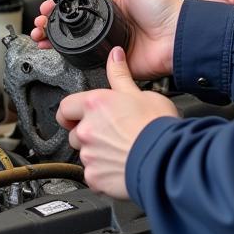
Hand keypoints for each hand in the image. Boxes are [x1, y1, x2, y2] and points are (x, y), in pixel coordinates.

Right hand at [31, 0, 182, 79]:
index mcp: (115, 6)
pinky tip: (60, 55)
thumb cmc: (165, 7)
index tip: (46, 8)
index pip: (80, 6)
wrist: (178, 37)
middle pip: (74, 27)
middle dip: (53, 26)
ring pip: (77, 45)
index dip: (61, 7)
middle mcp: (111, 26)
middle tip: (38, 26)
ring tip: (41, 39)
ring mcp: (111, 45)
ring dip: (57, 42)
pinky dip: (73, 60)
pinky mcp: (115, 63)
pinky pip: (90, 63)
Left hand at [58, 46, 178, 197]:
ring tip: (119, 149)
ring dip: (96, 153)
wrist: (167, 159)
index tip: (77, 115)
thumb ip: (120, 75)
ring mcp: (89, 155)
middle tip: (110, 133)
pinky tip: (120, 165)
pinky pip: (93, 175)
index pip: (65, 106)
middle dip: (88, 133)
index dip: (71, 112)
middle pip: (74, 132)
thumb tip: (115, 55)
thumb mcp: (140, 93)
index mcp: (95, 104)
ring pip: (84, 154)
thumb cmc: (157, 126)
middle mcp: (86, 129)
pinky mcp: (95, 177)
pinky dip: (103, 173)